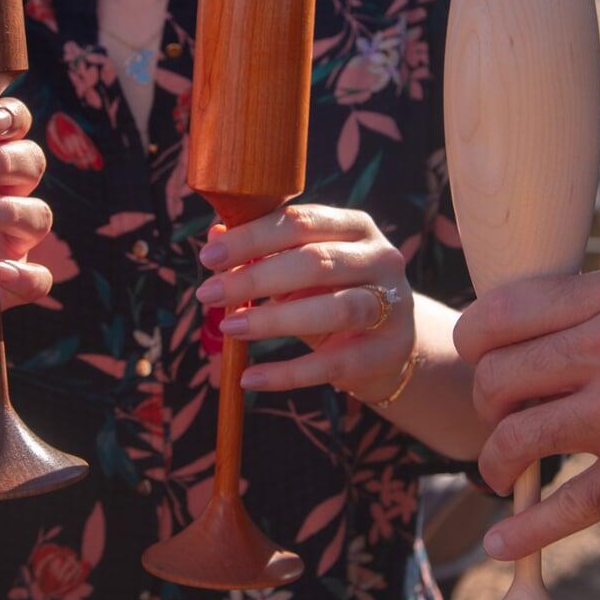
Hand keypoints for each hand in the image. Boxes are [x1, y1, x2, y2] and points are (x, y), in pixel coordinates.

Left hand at [195, 204, 414, 399]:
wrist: (389, 345)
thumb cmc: (334, 294)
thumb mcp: (304, 268)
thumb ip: (264, 251)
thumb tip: (215, 233)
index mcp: (355, 226)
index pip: (301, 222)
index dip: (252, 238)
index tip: (209, 256)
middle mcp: (380, 259)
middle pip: (316, 262)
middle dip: (255, 278)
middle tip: (209, 293)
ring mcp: (391, 306)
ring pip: (334, 309)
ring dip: (274, 319)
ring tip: (230, 327)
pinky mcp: (385, 352)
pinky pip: (332, 364)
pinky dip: (287, 373)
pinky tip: (249, 377)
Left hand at [453, 267, 599, 560]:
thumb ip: (599, 310)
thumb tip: (525, 336)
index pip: (503, 310)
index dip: (476, 344)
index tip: (482, 366)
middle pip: (497, 373)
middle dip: (485, 405)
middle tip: (500, 421)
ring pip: (516, 434)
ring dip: (495, 462)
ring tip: (502, 474)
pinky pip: (564, 503)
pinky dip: (525, 531)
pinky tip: (503, 543)